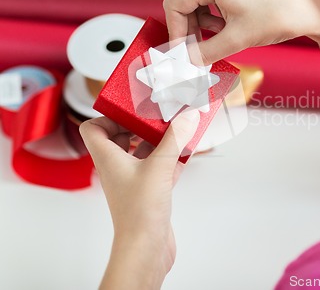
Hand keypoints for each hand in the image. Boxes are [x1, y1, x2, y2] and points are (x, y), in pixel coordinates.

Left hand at [80, 109, 199, 289]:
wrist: (146, 247)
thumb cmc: (139, 212)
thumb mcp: (159, 166)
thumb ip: (174, 139)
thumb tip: (186, 116)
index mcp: (108, 158)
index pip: (94, 129)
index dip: (108, 117)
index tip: (132, 110)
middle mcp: (118, 167)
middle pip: (122, 136)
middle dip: (142, 125)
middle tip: (160, 115)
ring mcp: (133, 179)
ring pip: (143, 151)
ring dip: (160, 140)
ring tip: (178, 129)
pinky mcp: (149, 190)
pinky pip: (158, 166)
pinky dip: (171, 157)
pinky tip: (187, 152)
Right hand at [164, 0, 319, 63]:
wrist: (311, 8)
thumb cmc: (280, 17)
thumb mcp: (237, 40)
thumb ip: (205, 52)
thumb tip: (186, 61)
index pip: (175, 3)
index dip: (175, 30)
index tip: (183, 50)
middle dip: (185, 24)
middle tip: (195, 46)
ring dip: (200, 18)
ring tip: (216, 37)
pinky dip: (213, 10)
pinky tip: (227, 25)